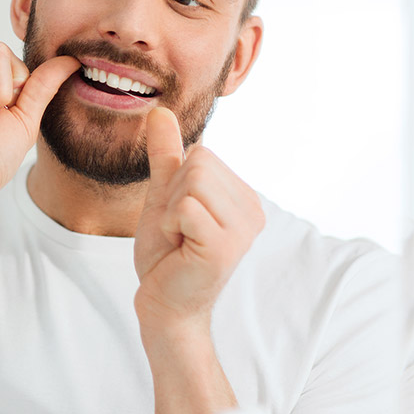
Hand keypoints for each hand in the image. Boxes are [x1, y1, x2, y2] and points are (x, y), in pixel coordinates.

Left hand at [133, 108, 264, 328]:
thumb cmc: (166, 254)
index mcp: (244, 196)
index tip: (181, 218)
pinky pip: (184, 207)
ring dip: (171, 211)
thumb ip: (166, 155)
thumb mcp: (163, 195)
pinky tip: (180, 249)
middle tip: (179, 231)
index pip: (202, 153)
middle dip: (173, 195)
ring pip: (191, 181)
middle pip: (199, 161)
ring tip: (181, 239)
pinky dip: (170, 225)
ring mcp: (243, 229)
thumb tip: (159, 111)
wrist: (163, 302)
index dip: (177, 183)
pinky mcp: (224, 247)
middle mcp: (253, 210)